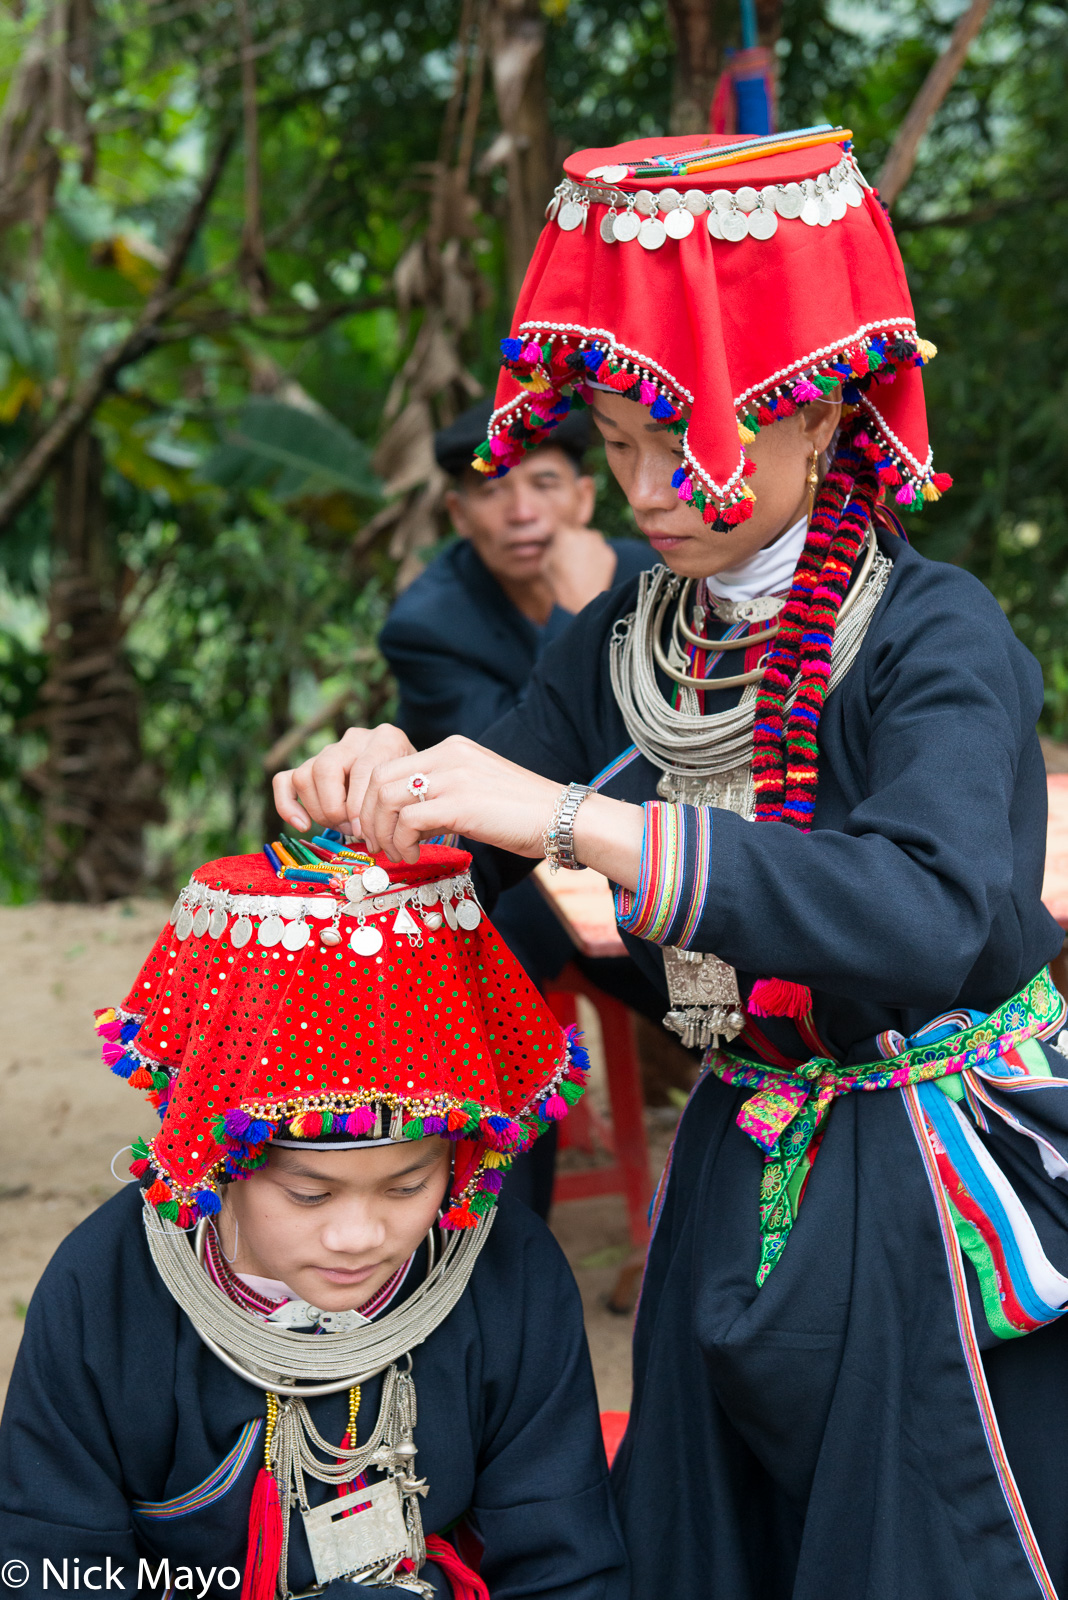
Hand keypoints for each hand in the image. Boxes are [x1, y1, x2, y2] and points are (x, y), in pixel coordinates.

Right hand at [272, 724, 415, 832]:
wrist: (412, 778)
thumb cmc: (414, 790)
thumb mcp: (417, 791)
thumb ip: (400, 805)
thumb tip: (374, 837)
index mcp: (386, 739)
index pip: (362, 769)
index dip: (358, 805)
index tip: (363, 832)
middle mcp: (355, 738)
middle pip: (326, 768)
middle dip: (335, 807)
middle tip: (352, 830)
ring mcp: (330, 750)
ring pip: (305, 774)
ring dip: (319, 810)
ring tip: (342, 827)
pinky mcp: (310, 766)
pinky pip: (284, 780)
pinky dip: (287, 805)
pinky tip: (302, 825)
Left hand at [358, 736, 562, 863]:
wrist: (563, 818)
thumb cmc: (524, 813)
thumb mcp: (475, 792)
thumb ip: (441, 797)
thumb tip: (406, 825)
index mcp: (450, 749)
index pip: (389, 766)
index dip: (373, 801)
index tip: (378, 829)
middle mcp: (448, 755)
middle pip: (378, 779)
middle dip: (368, 818)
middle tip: (376, 846)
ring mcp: (453, 777)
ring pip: (386, 799)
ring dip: (382, 833)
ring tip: (396, 855)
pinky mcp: (460, 803)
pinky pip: (408, 821)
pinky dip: (402, 843)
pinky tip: (414, 856)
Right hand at [542, 526, 617, 615]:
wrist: (584, 603)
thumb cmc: (560, 585)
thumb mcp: (545, 565)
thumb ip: (549, 547)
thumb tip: (554, 540)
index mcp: (566, 534)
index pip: (560, 528)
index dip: (558, 536)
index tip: (557, 544)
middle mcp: (585, 534)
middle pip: (576, 531)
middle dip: (572, 540)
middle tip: (569, 557)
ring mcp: (600, 543)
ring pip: (590, 538)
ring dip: (585, 545)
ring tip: (580, 564)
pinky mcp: (610, 553)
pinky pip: (600, 549)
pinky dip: (596, 555)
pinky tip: (590, 569)